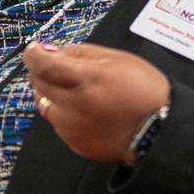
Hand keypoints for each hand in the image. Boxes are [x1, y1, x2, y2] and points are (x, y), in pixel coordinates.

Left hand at [23, 42, 169, 164]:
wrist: (160, 131)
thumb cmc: (144, 91)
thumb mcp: (117, 59)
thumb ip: (81, 53)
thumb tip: (52, 50)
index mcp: (87, 80)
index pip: (43, 64)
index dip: (33, 54)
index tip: (34, 49)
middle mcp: (75, 106)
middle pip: (38, 83)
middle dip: (41, 71)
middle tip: (53, 66)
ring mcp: (73, 127)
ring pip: (44, 104)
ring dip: (50, 92)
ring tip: (72, 89)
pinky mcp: (76, 144)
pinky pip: (57, 123)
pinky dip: (62, 112)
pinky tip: (82, 109)